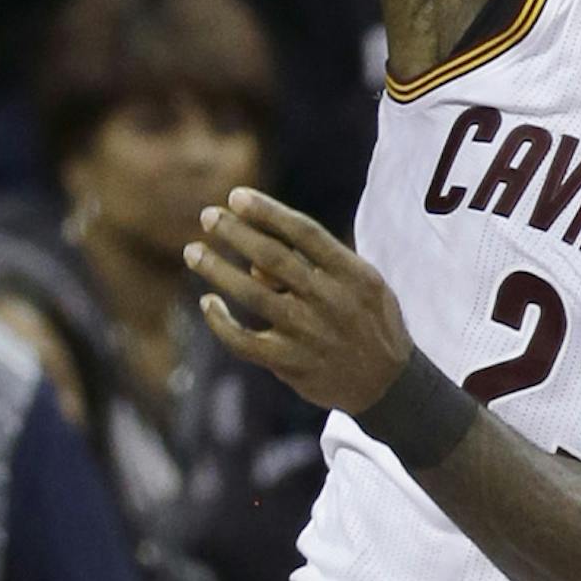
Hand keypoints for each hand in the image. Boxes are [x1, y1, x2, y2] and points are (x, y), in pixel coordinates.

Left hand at [186, 188, 413, 414]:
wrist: (387, 385)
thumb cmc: (368, 322)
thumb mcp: (360, 284)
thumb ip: (315, 264)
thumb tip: (254, 257)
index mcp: (352, 273)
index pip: (304, 232)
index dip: (267, 212)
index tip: (237, 196)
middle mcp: (330, 301)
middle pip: (273, 258)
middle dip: (236, 233)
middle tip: (208, 216)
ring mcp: (309, 334)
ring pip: (253, 296)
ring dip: (218, 270)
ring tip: (193, 252)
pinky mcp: (291, 364)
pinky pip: (245, 341)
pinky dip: (221, 322)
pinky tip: (208, 303)